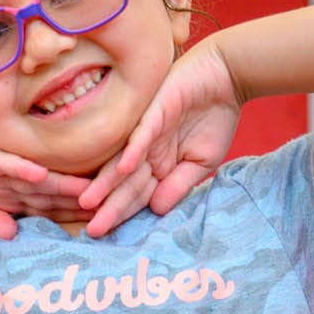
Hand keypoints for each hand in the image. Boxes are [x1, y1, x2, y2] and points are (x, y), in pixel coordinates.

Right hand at [0, 102, 95, 239]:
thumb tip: (10, 235)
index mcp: (17, 189)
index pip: (54, 206)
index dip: (77, 215)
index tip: (103, 224)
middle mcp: (16, 178)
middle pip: (55, 195)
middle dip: (82, 203)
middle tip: (112, 209)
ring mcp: (2, 165)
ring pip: (40, 179)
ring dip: (63, 187)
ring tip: (89, 194)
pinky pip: (6, 162)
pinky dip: (22, 169)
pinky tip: (40, 173)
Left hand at [82, 41, 239, 234]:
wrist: (226, 77)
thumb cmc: (214, 117)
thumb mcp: (201, 162)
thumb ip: (179, 185)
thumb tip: (157, 211)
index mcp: (155, 164)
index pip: (136, 195)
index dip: (122, 215)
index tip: (105, 236)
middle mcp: (145, 150)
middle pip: (124, 185)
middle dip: (108, 209)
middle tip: (91, 232)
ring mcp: (146, 132)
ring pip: (123, 162)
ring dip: (106, 183)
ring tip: (87, 204)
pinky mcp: (154, 112)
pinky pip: (141, 134)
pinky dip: (134, 151)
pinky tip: (124, 169)